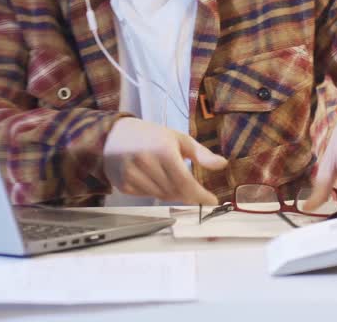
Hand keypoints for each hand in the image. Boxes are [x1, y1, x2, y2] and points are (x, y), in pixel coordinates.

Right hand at [103, 117, 227, 204]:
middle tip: (193, 189)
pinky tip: (152, 178)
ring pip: (162, 197)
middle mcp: (147, 163)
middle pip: (175, 192)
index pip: (185, 182)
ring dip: (171, 193)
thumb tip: (222, 164)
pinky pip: (147, 197)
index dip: (200, 195)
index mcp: (163, 150)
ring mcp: (133, 175)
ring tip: (168, 177)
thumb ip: (201, 154)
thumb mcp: (178, 139)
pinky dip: (155, 192)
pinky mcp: (123, 185)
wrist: (114, 135)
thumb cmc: (150, 136)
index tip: (212, 201)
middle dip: (187, 193)